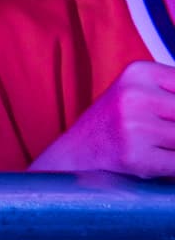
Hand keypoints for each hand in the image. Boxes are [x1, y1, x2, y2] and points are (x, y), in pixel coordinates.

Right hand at [28, 61, 174, 176]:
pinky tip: (161, 164)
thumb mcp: (141, 95)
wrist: (75, 156)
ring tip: (161, 147)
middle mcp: (135, 95)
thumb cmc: (117, 126)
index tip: (170, 120)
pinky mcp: (136, 156)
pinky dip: (174, 168)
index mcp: (140, 72)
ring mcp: (135, 126)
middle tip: (166, 134)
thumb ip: (173, 96)